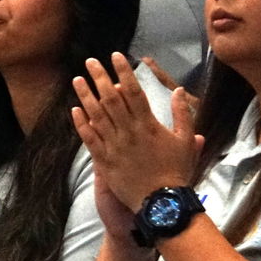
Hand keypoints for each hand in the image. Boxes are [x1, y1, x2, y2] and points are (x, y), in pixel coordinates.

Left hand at [71, 52, 202, 211]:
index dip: (124, 72)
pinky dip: (81, 123)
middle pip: (111, 98)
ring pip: (96, 115)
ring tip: (77, 79)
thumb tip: (178, 91)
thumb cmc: (176, 172)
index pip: (134, 91)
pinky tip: (74, 109)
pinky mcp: (103, 161)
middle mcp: (128, 132)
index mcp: (149, 125)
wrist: (160, 203)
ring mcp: (114, 146)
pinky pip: (89, 138)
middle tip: (91, 61)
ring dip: (85, 95)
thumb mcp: (186, 141)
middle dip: (100, 77)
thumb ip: (182, 115)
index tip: (116, 57)